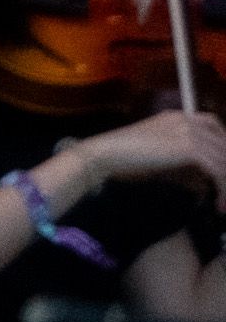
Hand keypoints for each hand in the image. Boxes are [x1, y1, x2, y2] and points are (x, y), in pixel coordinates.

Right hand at [68, 109, 225, 198]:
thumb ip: (181, 160)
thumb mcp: (158, 154)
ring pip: (224, 160)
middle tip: (225, 193)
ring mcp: (189, 132)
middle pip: (225, 145)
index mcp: (177, 117)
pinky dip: (223, 189)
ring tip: (224, 205)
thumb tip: (203, 182)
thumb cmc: (124, 156)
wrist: (107, 153)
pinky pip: (218, 170)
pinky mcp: (189, 148)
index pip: (214, 124)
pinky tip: (217, 204)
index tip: (223, 169)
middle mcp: (187, 120)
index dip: (224, 145)